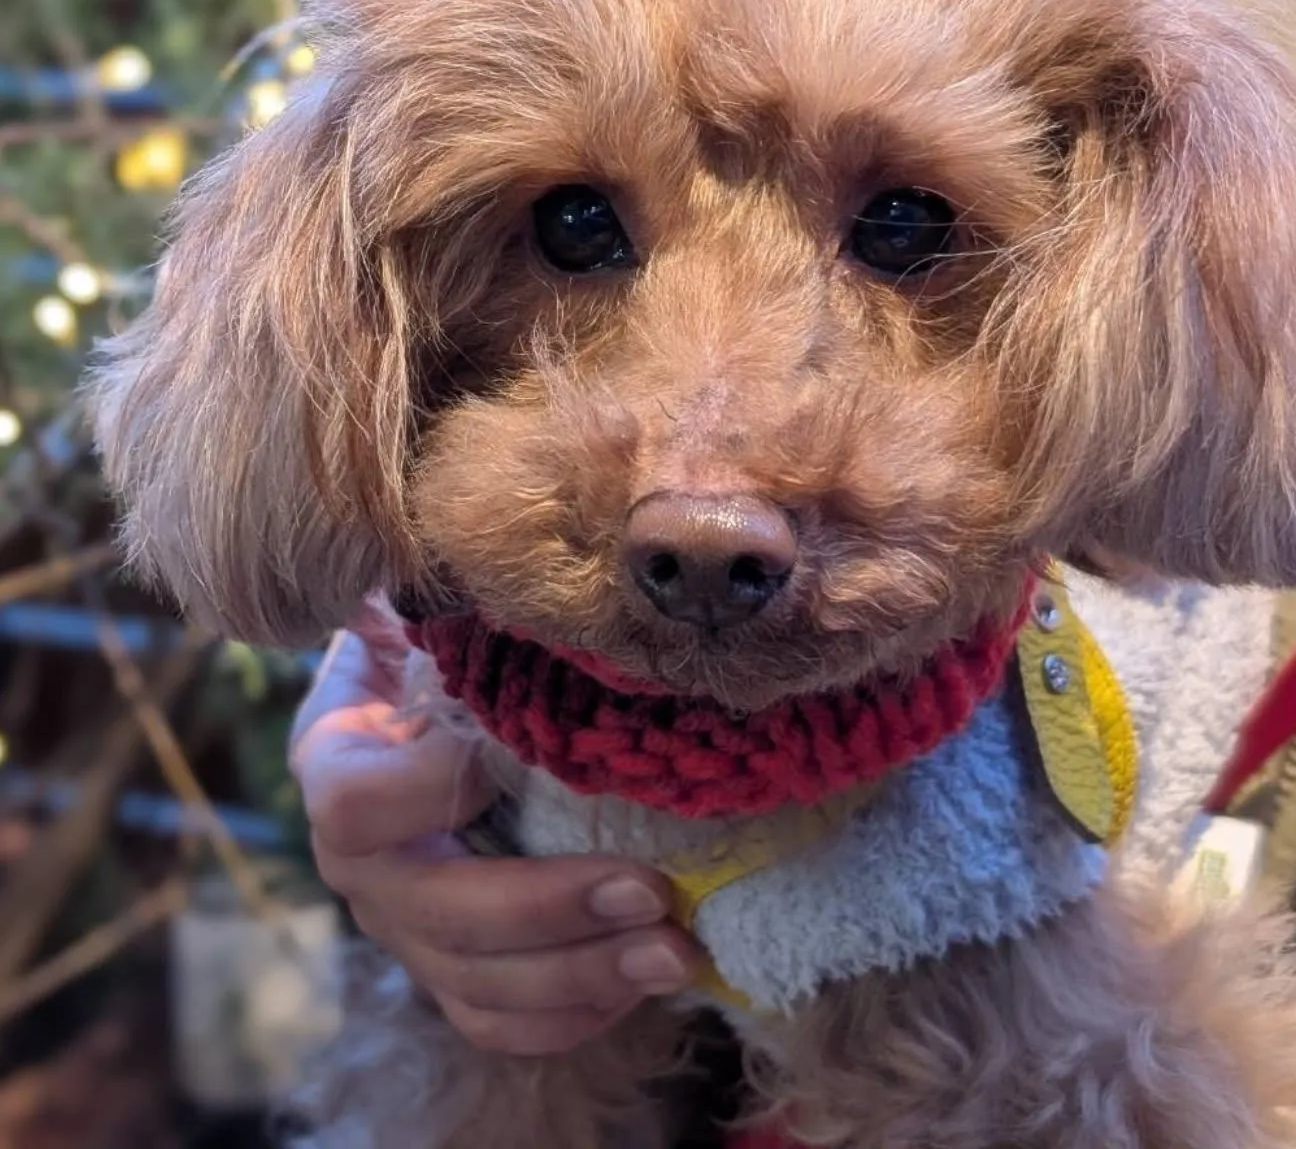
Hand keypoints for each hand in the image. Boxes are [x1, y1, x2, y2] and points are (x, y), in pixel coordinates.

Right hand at [289, 596, 699, 1055]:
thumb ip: (445, 596)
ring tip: (675, 952)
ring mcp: (404, 925)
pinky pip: (494, 1020)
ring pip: (473, 983)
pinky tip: (635, 981)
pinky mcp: (451, 966)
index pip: (361, 803)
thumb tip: (490, 558)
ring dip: (580, 975)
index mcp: (339, 763)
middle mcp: (361, 863)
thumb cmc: (442, 641)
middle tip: (651, 893)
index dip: (439, 789)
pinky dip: (567, 1013)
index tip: (519, 756)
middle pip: (433, 913)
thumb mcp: (428, 604)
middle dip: (546, 910)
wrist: (425, 708)